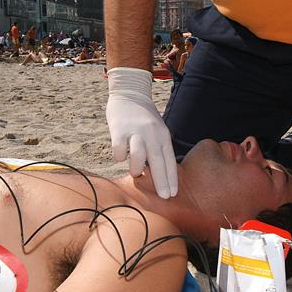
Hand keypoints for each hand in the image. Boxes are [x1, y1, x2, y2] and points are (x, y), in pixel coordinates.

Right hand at [106, 67, 177, 198]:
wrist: (129, 93)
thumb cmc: (145, 119)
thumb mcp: (158, 132)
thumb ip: (158, 150)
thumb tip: (157, 176)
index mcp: (163, 135)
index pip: (170, 160)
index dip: (171, 178)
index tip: (172, 194)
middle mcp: (152, 133)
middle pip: (158, 161)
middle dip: (162, 181)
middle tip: (164, 197)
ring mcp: (135, 131)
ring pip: (138, 156)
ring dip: (136, 169)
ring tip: (135, 172)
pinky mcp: (119, 130)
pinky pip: (119, 151)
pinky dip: (120, 156)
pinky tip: (121, 154)